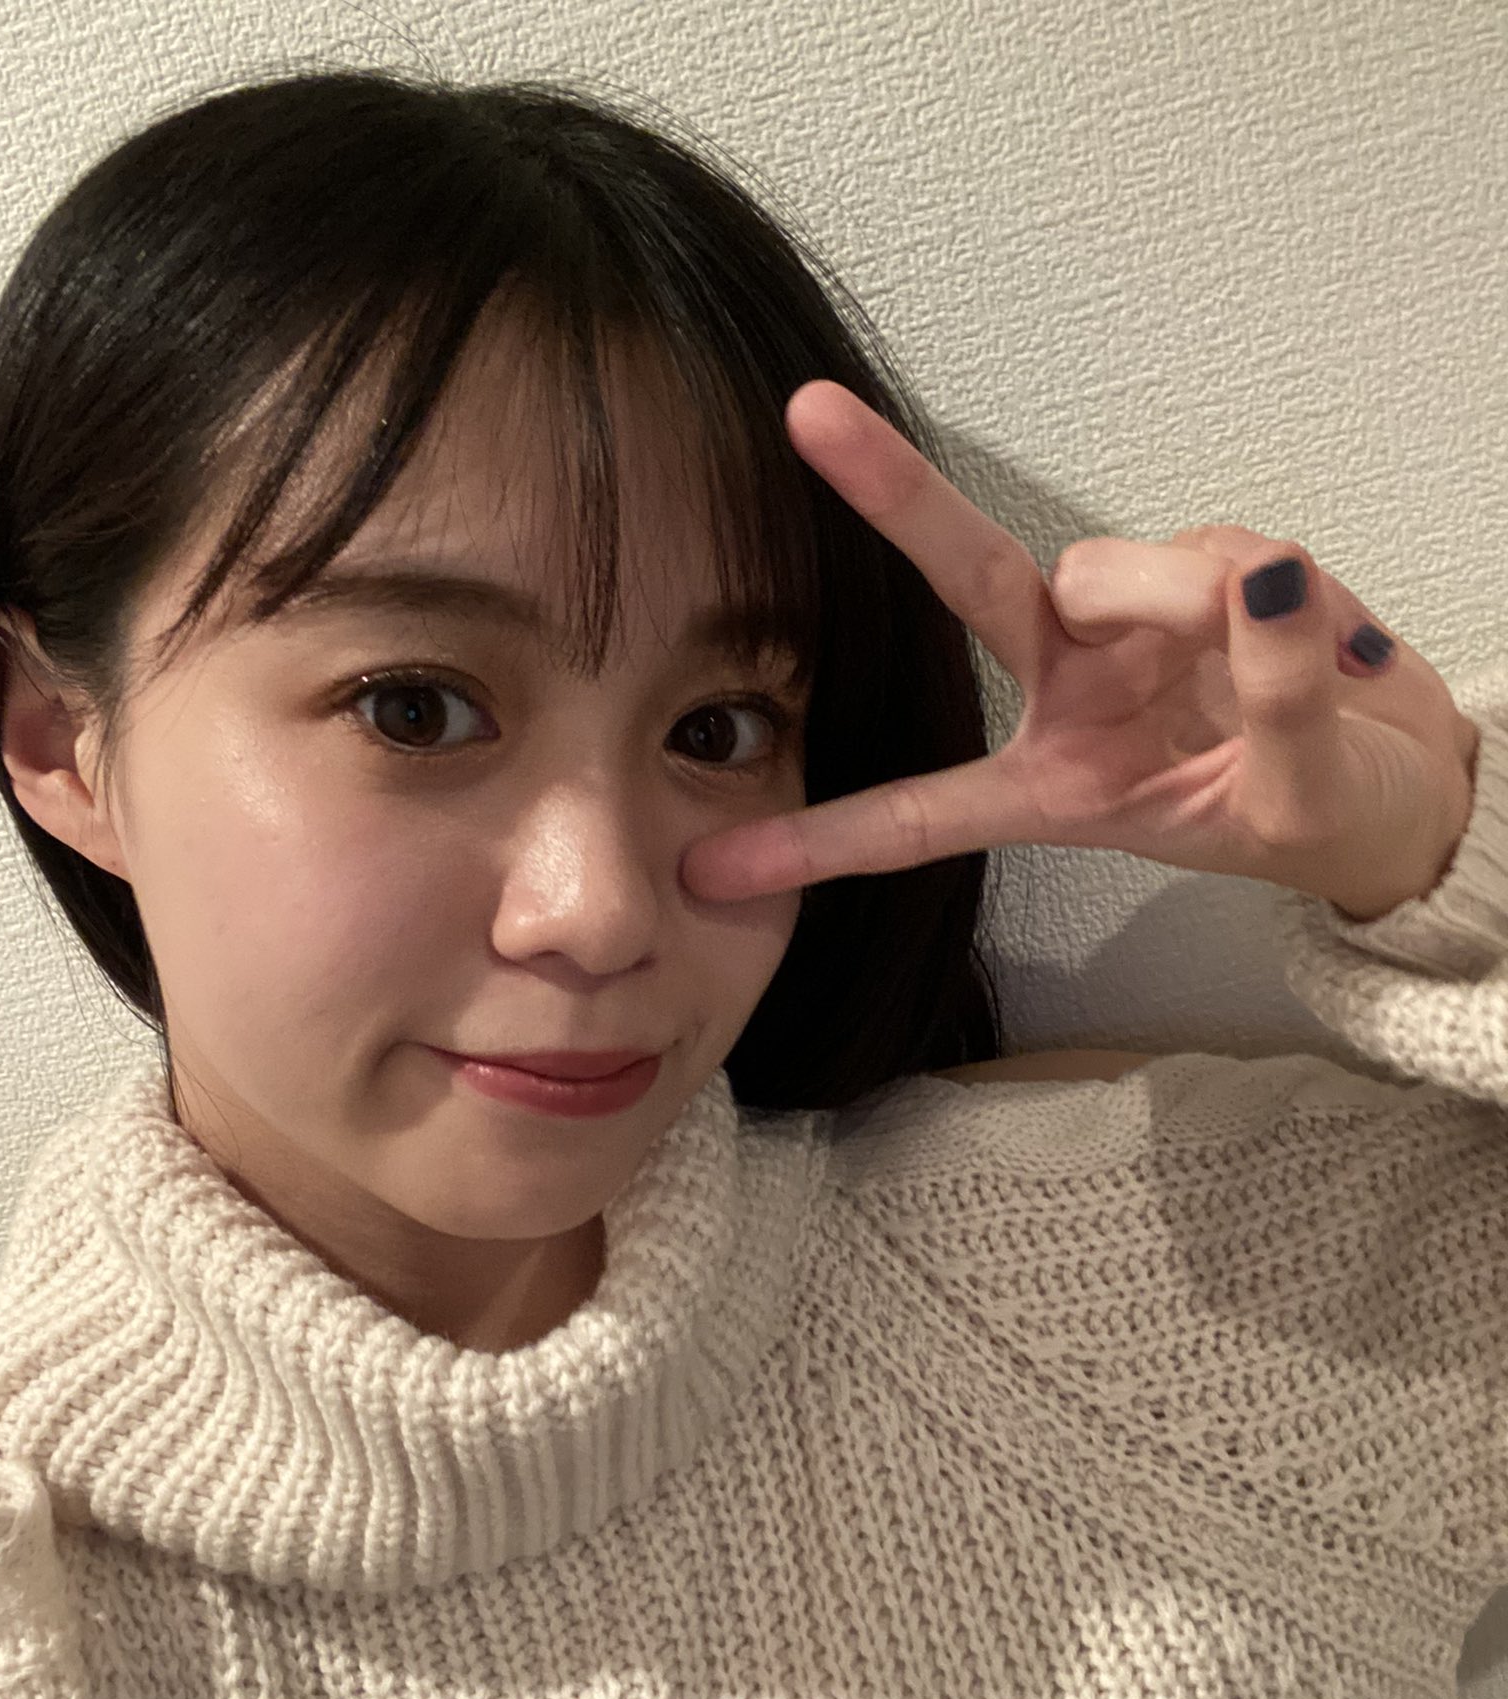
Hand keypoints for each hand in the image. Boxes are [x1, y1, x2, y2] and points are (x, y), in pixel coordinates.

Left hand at [681, 382, 1480, 922]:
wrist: (1403, 784)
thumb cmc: (1325, 818)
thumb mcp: (1296, 806)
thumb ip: (1277, 704)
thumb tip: (1252, 584)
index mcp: (1055, 786)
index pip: (921, 813)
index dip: (820, 840)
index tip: (711, 867)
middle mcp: (1071, 686)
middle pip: (970, 579)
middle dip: (894, 496)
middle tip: (807, 415)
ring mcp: (1131, 619)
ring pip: (1124, 567)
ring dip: (1197, 606)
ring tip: (1291, 664)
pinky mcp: (1201, 567)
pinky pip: (1222, 550)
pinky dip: (1277, 590)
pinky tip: (1309, 629)